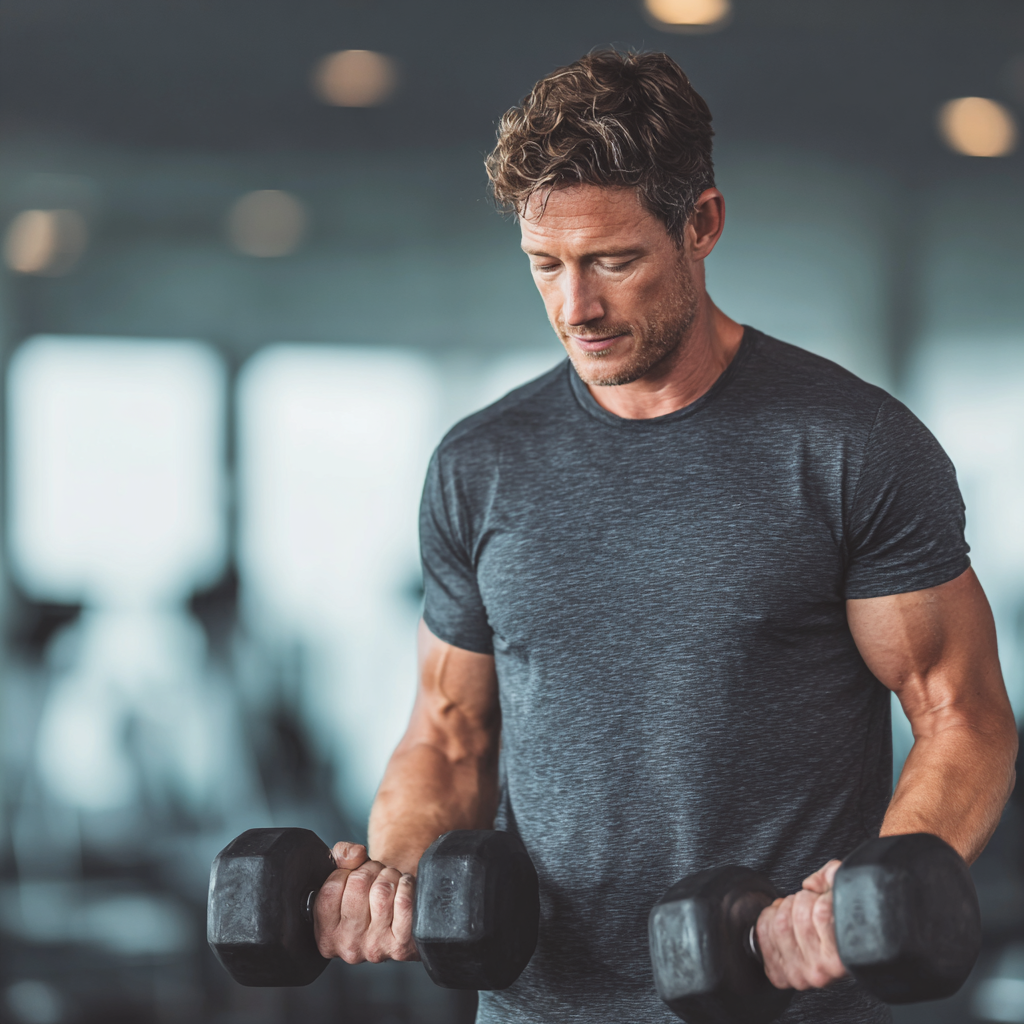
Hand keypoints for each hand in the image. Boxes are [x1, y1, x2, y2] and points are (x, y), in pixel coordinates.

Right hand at [313, 842, 418, 963]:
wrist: (398, 920)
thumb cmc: (366, 896)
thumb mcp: (344, 876)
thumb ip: (341, 856)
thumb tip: (355, 854)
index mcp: (326, 935)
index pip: (330, 889)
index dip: (345, 871)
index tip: (353, 872)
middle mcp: (347, 946)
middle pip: (358, 885)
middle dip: (370, 869)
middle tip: (375, 873)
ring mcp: (374, 948)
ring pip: (382, 891)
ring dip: (389, 875)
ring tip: (390, 880)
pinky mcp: (401, 945)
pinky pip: (404, 902)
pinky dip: (407, 885)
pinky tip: (404, 887)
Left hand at [755, 859, 846, 989]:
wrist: (836, 957)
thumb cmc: (840, 927)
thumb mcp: (846, 896)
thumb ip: (832, 878)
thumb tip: (810, 884)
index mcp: (843, 955)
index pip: (822, 911)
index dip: (821, 896)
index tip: (824, 898)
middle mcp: (822, 970)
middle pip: (797, 915)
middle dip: (801, 900)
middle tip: (808, 905)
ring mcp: (800, 974)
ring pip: (780, 923)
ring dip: (784, 909)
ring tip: (795, 912)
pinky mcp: (781, 975)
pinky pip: (763, 934)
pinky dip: (768, 921)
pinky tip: (782, 922)